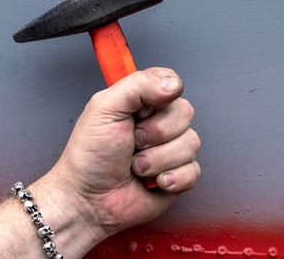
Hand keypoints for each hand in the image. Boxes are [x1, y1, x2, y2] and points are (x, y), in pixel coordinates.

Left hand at [46, 67, 200, 238]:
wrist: (89, 201)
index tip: (140, 111)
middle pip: (185, 112)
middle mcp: (159, 122)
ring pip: (191, 143)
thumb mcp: (104, 109)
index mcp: (141, 101)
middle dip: (155, 133)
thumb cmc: (89, 157)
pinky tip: (151, 182)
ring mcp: (171, 148)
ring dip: (157, 160)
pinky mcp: (179, 175)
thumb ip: (137, 85)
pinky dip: (171, 179)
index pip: (170, 82)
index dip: (161, 96)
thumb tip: (172, 84)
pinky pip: (194, 170)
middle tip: (133, 142)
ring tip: (136, 166)